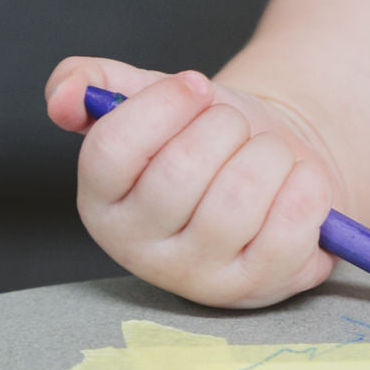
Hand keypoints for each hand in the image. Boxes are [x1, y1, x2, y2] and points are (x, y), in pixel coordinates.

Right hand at [45, 57, 338, 306]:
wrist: (272, 169)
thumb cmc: (206, 136)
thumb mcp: (151, 98)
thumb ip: (95, 82)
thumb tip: (65, 97)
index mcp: (101, 202)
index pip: (110, 151)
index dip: (162, 105)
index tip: (195, 86)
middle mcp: (139, 250)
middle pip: (180, 170)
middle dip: (223, 126)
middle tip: (233, 125)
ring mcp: (198, 276)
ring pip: (239, 196)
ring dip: (268, 152)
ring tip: (267, 151)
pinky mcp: (256, 287)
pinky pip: (289, 225)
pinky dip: (305, 183)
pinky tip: (296, 179)